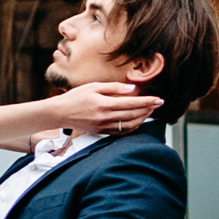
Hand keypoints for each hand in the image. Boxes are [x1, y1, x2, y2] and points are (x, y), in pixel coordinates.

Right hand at [46, 81, 160, 135]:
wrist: (60, 113)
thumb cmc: (76, 97)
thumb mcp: (93, 86)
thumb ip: (114, 87)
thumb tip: (132, 89)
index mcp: (103, 104)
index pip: (131, 103)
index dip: (147, 101)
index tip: (158, 99)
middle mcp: (104, 117)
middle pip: (133, 115)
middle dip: (148, 109)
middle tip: (158, 104)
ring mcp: (103, 126)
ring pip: (129, 125)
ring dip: (143, 119)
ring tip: (150, 112)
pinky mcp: (101, 132)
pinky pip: (122, 132)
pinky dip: (133, 127)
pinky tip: (138, 121)